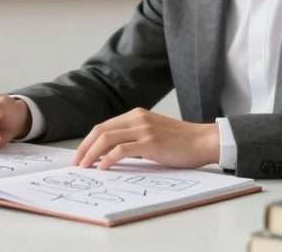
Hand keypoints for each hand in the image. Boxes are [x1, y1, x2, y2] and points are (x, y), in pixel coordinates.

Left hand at [73, 108, 219, 169]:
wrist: (204, 141)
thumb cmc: (182, 141)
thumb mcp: (154, 132)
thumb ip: (135, 137)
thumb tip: (113, 154)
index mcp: (136, 114)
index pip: (104, 126)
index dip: (88, 141)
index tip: (81, 154)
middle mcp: (137, 118)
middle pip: (100, 130)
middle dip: (85, 147)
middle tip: (77, 162)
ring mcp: (144, 129)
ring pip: (107, 138)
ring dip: (92, 154)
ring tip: (85, 166)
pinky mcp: (150, 143)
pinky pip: (121, 150)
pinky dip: (108, 159)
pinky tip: (103, 168)